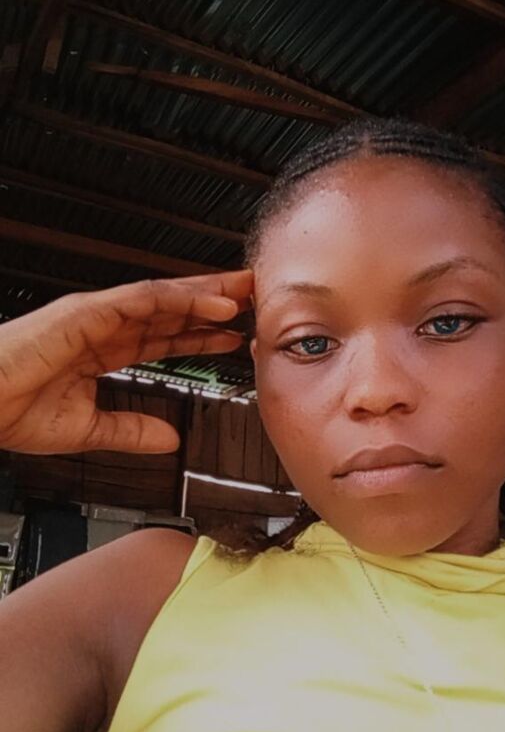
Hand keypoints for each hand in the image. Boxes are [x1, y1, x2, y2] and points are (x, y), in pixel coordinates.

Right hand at [0, 271, 253, 454]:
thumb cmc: (12, 411)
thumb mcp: (89, 429)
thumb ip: (131, 430)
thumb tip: (170, 439)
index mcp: (101, 350)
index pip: (163, 337)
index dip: (201, 334)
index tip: (234, 336)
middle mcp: (102, 327)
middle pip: (171, 310)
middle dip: (213, 303)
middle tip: (254, 299)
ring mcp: (96, 315)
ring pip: (165, 297)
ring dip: (207, 293)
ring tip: (246, 293)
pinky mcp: (87, 311)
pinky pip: (144, 299)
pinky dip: (182, 298)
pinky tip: (213, 302)